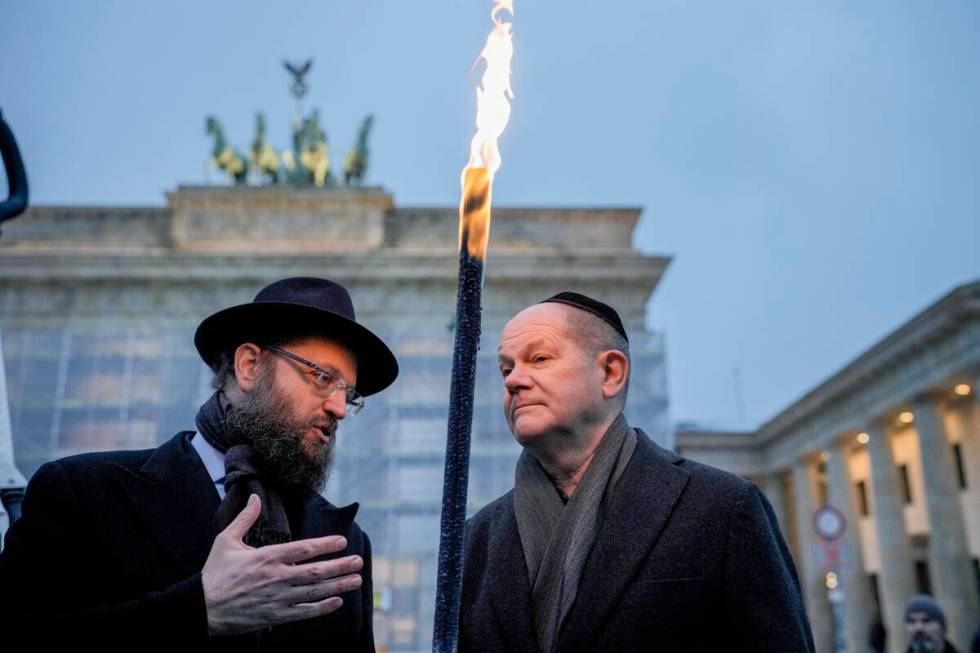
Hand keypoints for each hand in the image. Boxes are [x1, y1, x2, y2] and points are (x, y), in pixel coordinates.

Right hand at [201, 494, 362, 635]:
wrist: (200, 608)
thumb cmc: (214, 573)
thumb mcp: (226, 540)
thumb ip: (245, 519)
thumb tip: (255, 497)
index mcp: (267, 557)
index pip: (304, 549)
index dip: (325, 545)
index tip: (342, 541)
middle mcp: (276, 578)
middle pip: (315, 572)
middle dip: (339, 566)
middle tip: (359, 561)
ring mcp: (277, 599)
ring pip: (314, 592)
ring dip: (338, 586)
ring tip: (356, 580)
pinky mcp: (274, 616)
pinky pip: (303, 613)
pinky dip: (322, 608)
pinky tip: (337, 602)